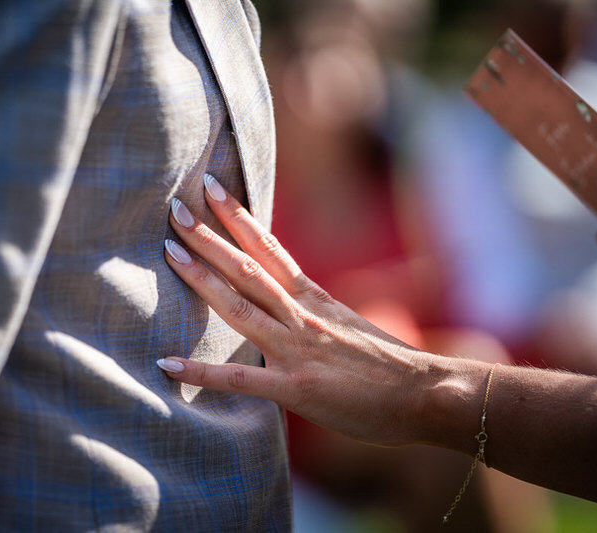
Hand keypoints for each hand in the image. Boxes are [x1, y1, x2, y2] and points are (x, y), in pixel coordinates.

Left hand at [158, 174, 437, 447]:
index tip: (210, 188)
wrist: (429, 394)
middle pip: (248, 268)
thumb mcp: (347, 324)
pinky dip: (201, 373)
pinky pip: (240, 379)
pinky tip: (167, 364)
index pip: (269, 247)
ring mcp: (297, 349)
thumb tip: (284, 305)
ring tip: (168, 253)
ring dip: (202, 279)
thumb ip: (311, 312)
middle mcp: (302, 316)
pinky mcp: (296, 387)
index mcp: (314, 298)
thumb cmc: (389, 364)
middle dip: (209, 237)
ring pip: (241, 307)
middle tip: (174, 209)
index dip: (237, 216)